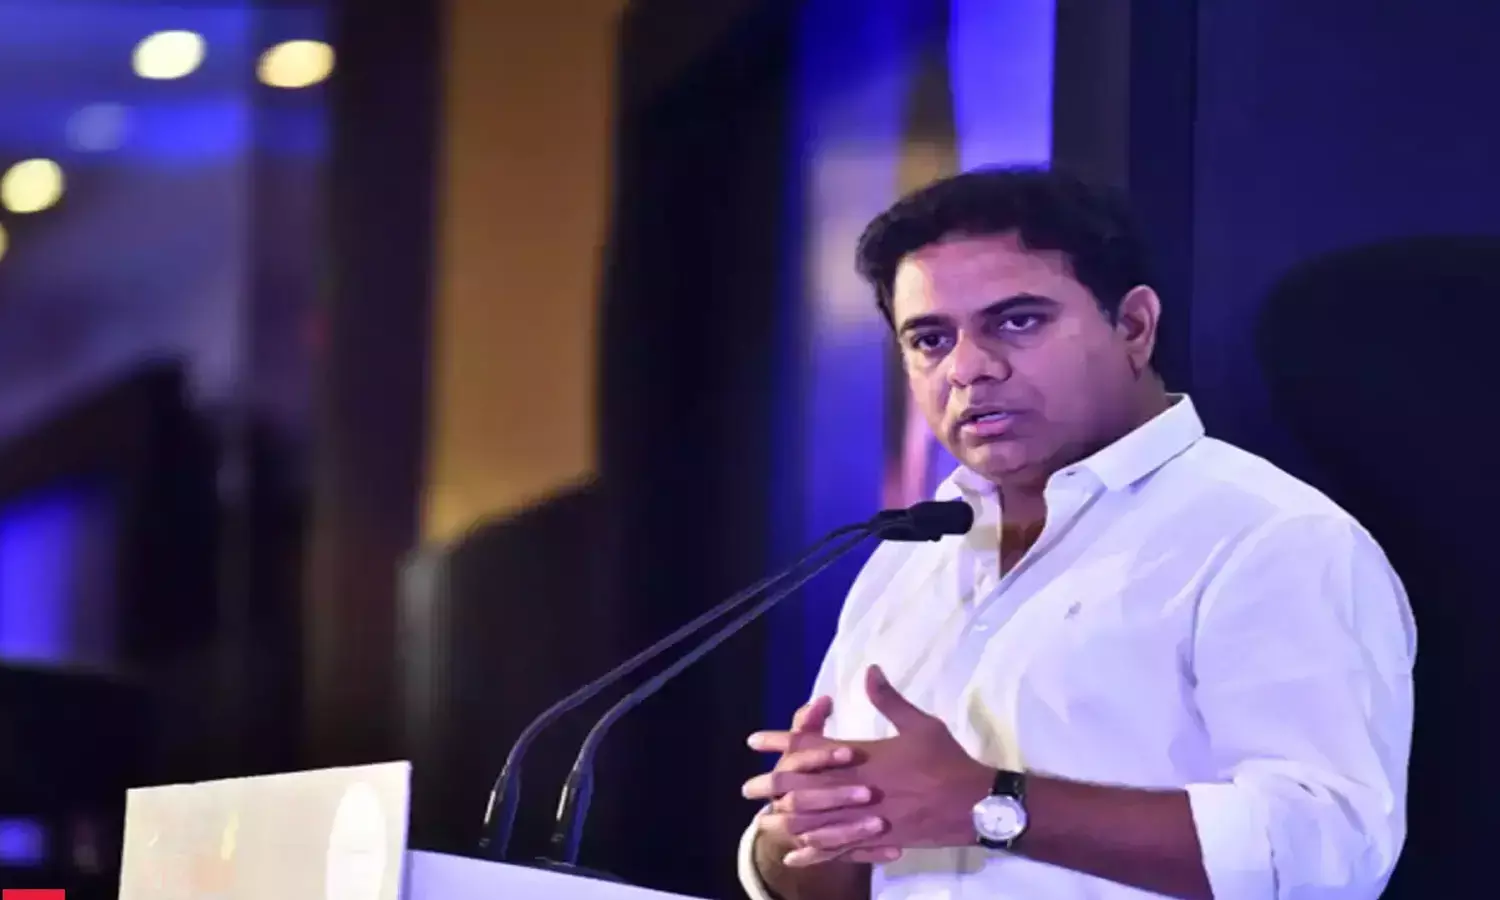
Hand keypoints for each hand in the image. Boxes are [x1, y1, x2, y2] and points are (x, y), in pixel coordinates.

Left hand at [743, 665, 993, 865]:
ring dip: (787, 820)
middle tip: (748, 788)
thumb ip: (889, 700)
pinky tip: (795, 857)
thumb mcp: (920, 724)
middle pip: (805, 787)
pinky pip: (838, 848)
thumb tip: (870, 670)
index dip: (782, 742)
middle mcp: (858, 788)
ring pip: (816, 821)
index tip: (756, 741)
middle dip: (774, 786)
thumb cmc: (948, 760)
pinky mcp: (878, 839)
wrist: (977, 804)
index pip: (813, 747)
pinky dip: (814, 853)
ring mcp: (866, 818)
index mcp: (865, 756)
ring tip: (762, 822)